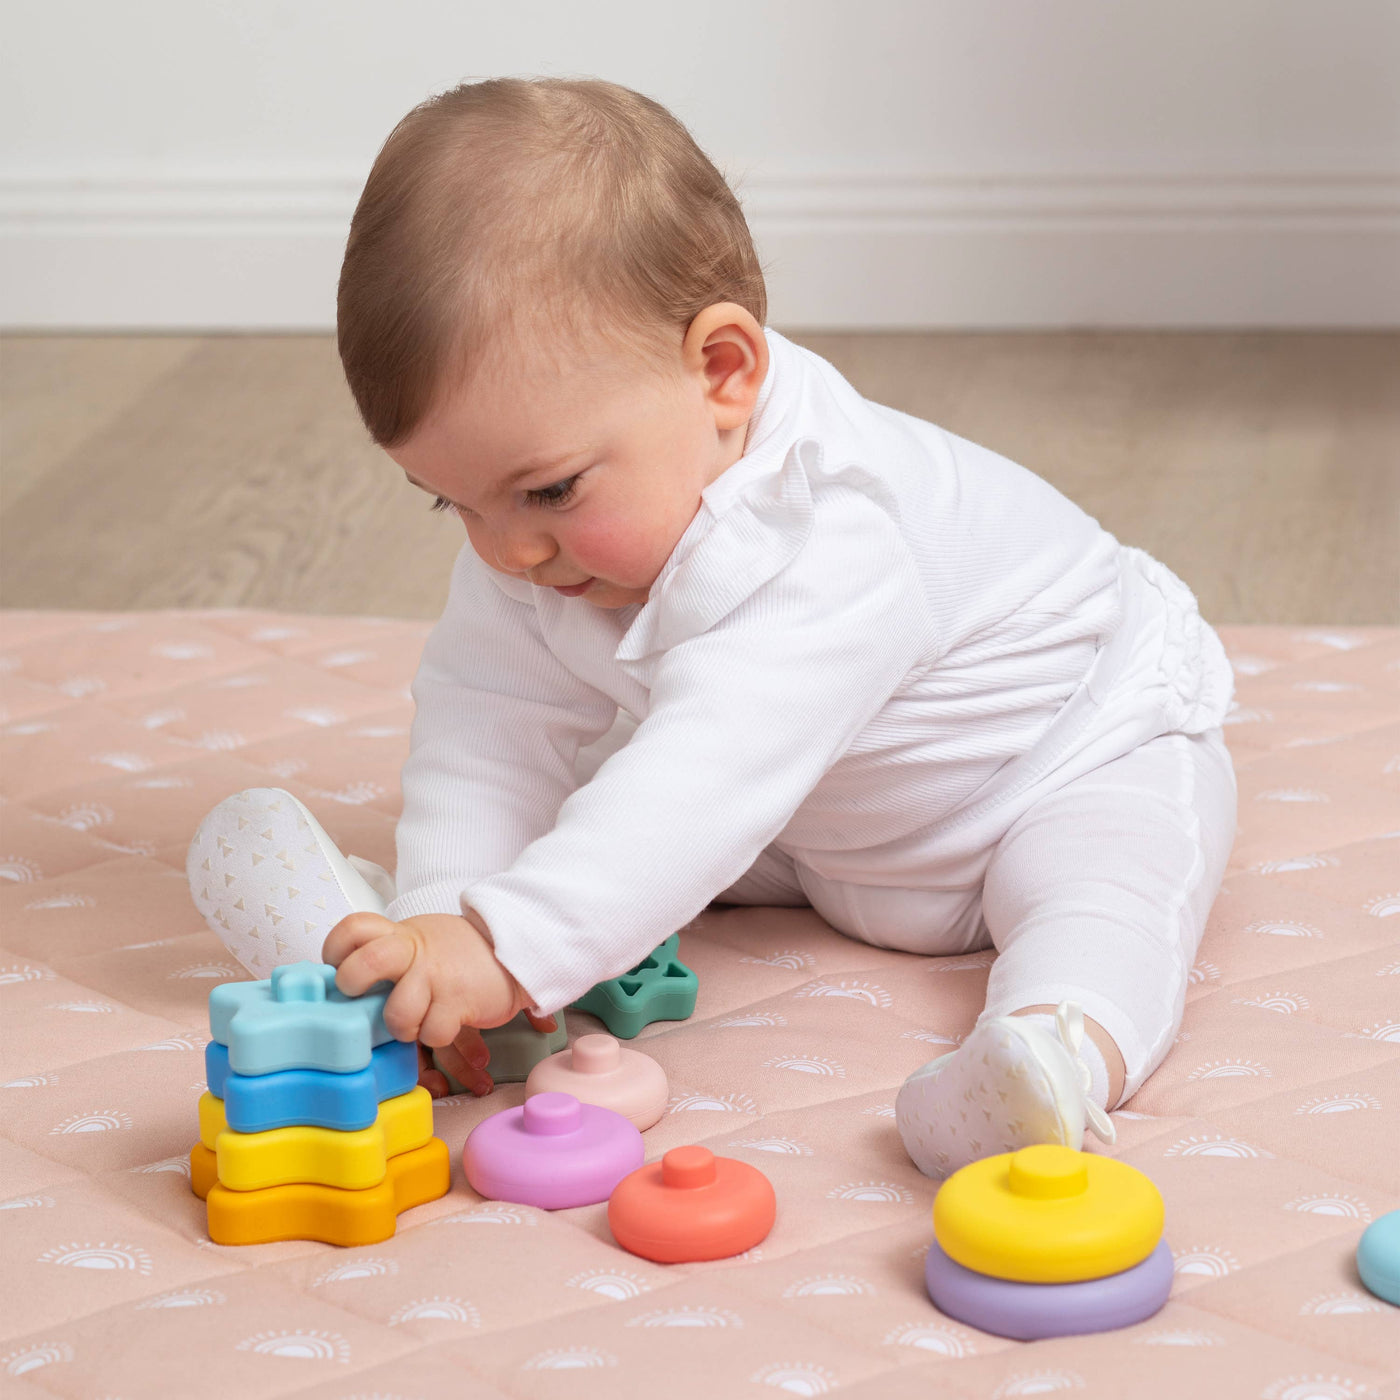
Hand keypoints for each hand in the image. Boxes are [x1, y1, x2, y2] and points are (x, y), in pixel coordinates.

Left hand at [322, 911, 556, 1097]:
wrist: (515, 949)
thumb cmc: (459, 954)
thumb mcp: (422, 941)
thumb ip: (390, 956)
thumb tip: (346, 988)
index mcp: (400, 935)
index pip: (353, 929)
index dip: (337, 952)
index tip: (342, 969)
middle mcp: (413, 951)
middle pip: (365, 965)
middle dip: (356, 988)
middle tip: (363, 998)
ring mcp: (436, 976)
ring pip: (397, 1015)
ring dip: (404, 1028)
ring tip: (418, 1022)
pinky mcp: (459, 1000)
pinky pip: (433, 1034)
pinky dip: (438, 1037)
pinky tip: (448, 1023)